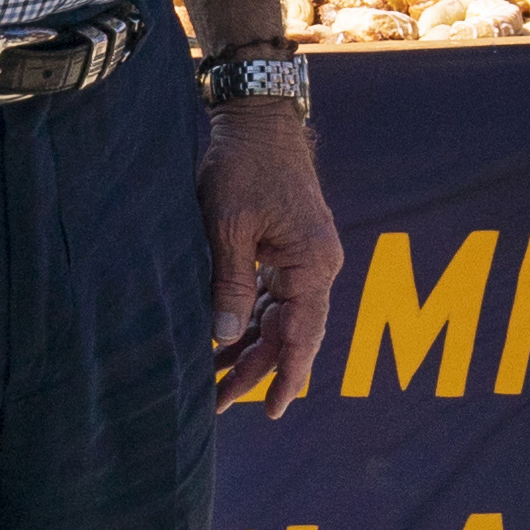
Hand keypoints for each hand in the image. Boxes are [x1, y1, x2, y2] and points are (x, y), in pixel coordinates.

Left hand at [200, 101, 342, 413]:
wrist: (258, 118)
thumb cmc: (245, 166)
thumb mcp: (229, 227)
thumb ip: (229, 284)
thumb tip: (225, 336)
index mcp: (312, 263)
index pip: (303, 334)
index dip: (286, 375)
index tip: (273, 411)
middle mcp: (316, 265)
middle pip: (289, 332)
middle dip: (255, 368)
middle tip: (218, 404)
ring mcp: (303, 257)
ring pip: (278, 317)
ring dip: (248, 346)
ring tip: (212, 379)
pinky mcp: (287, 248)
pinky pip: (270, 296)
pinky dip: (248, 318)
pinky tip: (222, 339)